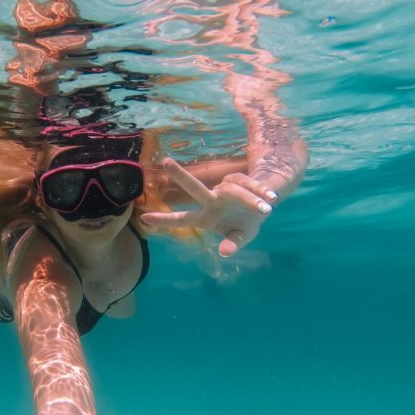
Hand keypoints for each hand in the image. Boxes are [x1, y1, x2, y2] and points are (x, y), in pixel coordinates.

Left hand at [141, 158, 278, 256]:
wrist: (263, 206)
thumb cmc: (245, 224)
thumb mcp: (241, 237)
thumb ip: (232, 244)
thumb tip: (225, 252)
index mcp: (206, 218)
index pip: (182, 219)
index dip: (165, 220)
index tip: (144, 219)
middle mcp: (212, 201)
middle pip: (195, 188)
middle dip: (181, 175)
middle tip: (165, 161)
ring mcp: (224, 189)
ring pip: (234, 190)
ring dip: (251, 199)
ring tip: (266, 209)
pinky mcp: (239, 180)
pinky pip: (249, 184)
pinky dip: (260, 192)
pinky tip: (271, 199)